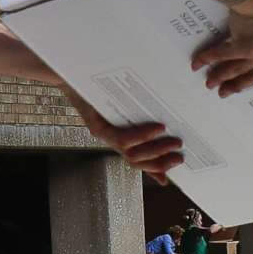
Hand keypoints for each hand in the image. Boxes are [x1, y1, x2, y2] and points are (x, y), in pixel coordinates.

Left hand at [67, 89, 184, 178]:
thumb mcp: (124, 101)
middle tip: (180, 157)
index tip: (169, 179)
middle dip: (161, 163)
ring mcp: (104, 135)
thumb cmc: (99, 85)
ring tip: (175, 142)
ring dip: (157, 150)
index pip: (137, 159)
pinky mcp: (97, 128)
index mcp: (116, 136)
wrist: (72, 74)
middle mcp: (110, 139)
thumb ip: (139, 113)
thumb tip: (163, 119)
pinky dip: (143, 135)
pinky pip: (123, 138)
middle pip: (137, 161)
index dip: (152, 171)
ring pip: (132, 153)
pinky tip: (159, 129)